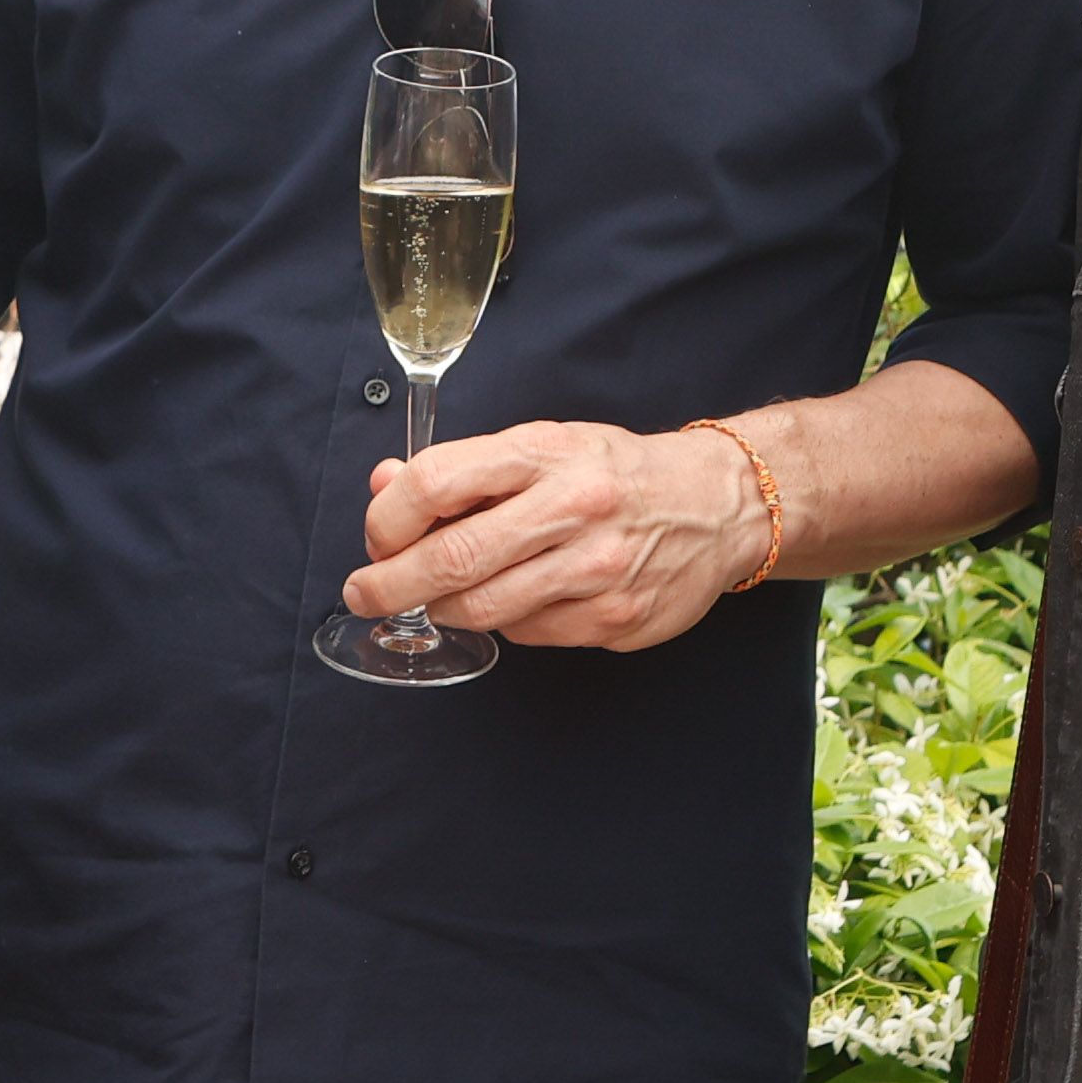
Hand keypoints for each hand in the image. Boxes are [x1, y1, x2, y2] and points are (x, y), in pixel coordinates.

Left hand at [343, 420, 758, 651]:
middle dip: (390, 584)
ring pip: (484, 609)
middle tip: (364, 594)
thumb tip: (383, 485)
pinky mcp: (615, 618)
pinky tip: (515, 599)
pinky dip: (505, 622)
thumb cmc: (612, 473)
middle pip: (452, 558)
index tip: (376, 537)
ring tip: (435, 599)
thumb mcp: (541, 448)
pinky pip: (528, 634)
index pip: (436, 482)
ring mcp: (598, 569)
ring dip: (442, 609)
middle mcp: (573, 507)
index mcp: (544, 453)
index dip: (386, 517)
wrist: (717, 505)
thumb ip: (463, 471)